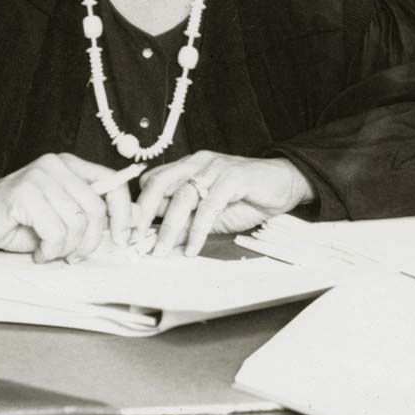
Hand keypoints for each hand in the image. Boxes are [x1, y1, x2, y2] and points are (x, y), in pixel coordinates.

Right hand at [0, 153, 133, 261]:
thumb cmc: (19, 221)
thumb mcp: (62, 216)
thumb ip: (90, 215)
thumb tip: (128, 224)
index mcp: (70, 166)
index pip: (112, 183)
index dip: (124, 213)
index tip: (123, 239)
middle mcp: (56, 165)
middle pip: (95, 209)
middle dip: (89, 242)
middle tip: (74, 257)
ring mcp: (39, 175)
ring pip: (75, 224)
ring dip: (65, 250)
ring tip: (48, 251)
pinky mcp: (23, 192)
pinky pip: (54, 232)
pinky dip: (50, 250)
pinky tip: (38, 251)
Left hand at [136, 151, 314, 257]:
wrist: (284, 184)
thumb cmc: (246, 198)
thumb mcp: (210, 214)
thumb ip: (186, 221)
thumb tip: (159, 240)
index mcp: (187, 167)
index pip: (153, 181)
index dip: (139, 205)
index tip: (129, 232)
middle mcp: (197, 163)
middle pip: (159, 183)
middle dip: (143, 213)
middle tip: (134, 240)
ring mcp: (215, 168)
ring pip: (182, 196)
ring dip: (169, 228)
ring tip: (162, 251)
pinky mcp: (233, 177)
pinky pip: (208, 206)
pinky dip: (198, 230)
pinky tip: (193, 248)